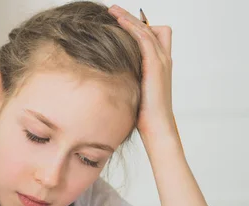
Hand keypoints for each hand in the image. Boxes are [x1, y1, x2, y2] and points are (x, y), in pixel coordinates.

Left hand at [108, 5, 177, 140]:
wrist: (157, 126)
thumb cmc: (144, 113)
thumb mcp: (134, 91)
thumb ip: (128, 80)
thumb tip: (110, 77)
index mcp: (159, 64)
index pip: (153, 35)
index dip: (138, 26)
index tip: (120, 21)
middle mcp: (163, 59)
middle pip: (149, 28)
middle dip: (131, 17)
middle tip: (113, 10)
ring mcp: (161, 61)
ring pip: (146, 30)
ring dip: (129, 18)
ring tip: (113, 10)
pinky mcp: (155, 65)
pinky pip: (144, 39)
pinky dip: (132, 28)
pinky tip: (120, 22)